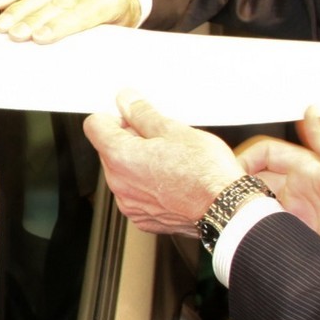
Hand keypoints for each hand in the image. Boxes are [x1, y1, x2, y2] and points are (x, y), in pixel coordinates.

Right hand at [0, 0, 139, 41]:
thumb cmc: (115, 20)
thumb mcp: (112, 35)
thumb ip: (90, 40)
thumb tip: (61, 56)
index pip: (84, 12)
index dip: (59, 25)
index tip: (39, 37)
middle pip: (60, 0)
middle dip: (34, 18)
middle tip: (16, 33)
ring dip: (21, 7)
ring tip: (5, 22)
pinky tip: (3, 1)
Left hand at [82, 90, 241, 236]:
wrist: (224, 209)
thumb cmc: (205, 173)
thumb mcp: (173, 130)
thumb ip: (142, 114)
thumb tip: (126, 101)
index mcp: (120, 157)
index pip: (95, 125)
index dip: (115, 117)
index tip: (132, 117)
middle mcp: (119, 184)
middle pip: (110, 150)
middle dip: (130, 141)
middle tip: (162, 139)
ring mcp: (130, 204)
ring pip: (124, 173)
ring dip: (140, 164)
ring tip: (171, 161)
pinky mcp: (144, 219)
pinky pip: (137, 195)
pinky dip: (149, 186)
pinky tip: (172, 180)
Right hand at [242, 111, 319, 295]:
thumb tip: (311, 107)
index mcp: (308, 168)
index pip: (265, 153)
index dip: (244, 158)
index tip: (229, 173)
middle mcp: (298, 188)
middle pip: (254, 179)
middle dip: (234, 186)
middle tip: (217, 199)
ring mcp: (297, 213)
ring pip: (257, 206)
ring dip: (242, 210)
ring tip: (226, 219)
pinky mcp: (299, 236)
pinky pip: (268, 231)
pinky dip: (253, 232)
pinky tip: (243, 238)